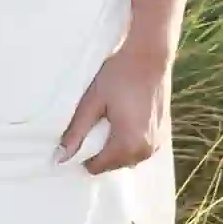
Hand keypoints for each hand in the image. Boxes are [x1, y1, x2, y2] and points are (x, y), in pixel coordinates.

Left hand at [57, 37, 169, 176]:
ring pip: (127, 158)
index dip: (84, 155)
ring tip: (109, 121)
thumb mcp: (92, 102)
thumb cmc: (119, 75)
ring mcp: (158, 143)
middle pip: (113, 164)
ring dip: (115, 147)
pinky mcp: (163, 133)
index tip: (80, 135)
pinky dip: (129, 141)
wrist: (150, 56)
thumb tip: (59, 158)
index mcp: (128, 144)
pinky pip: (140, 148)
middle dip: (101, 151)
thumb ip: (76, 132)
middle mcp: (146, 150)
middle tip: (95, 124)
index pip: (97, 167)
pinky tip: (123, 120)